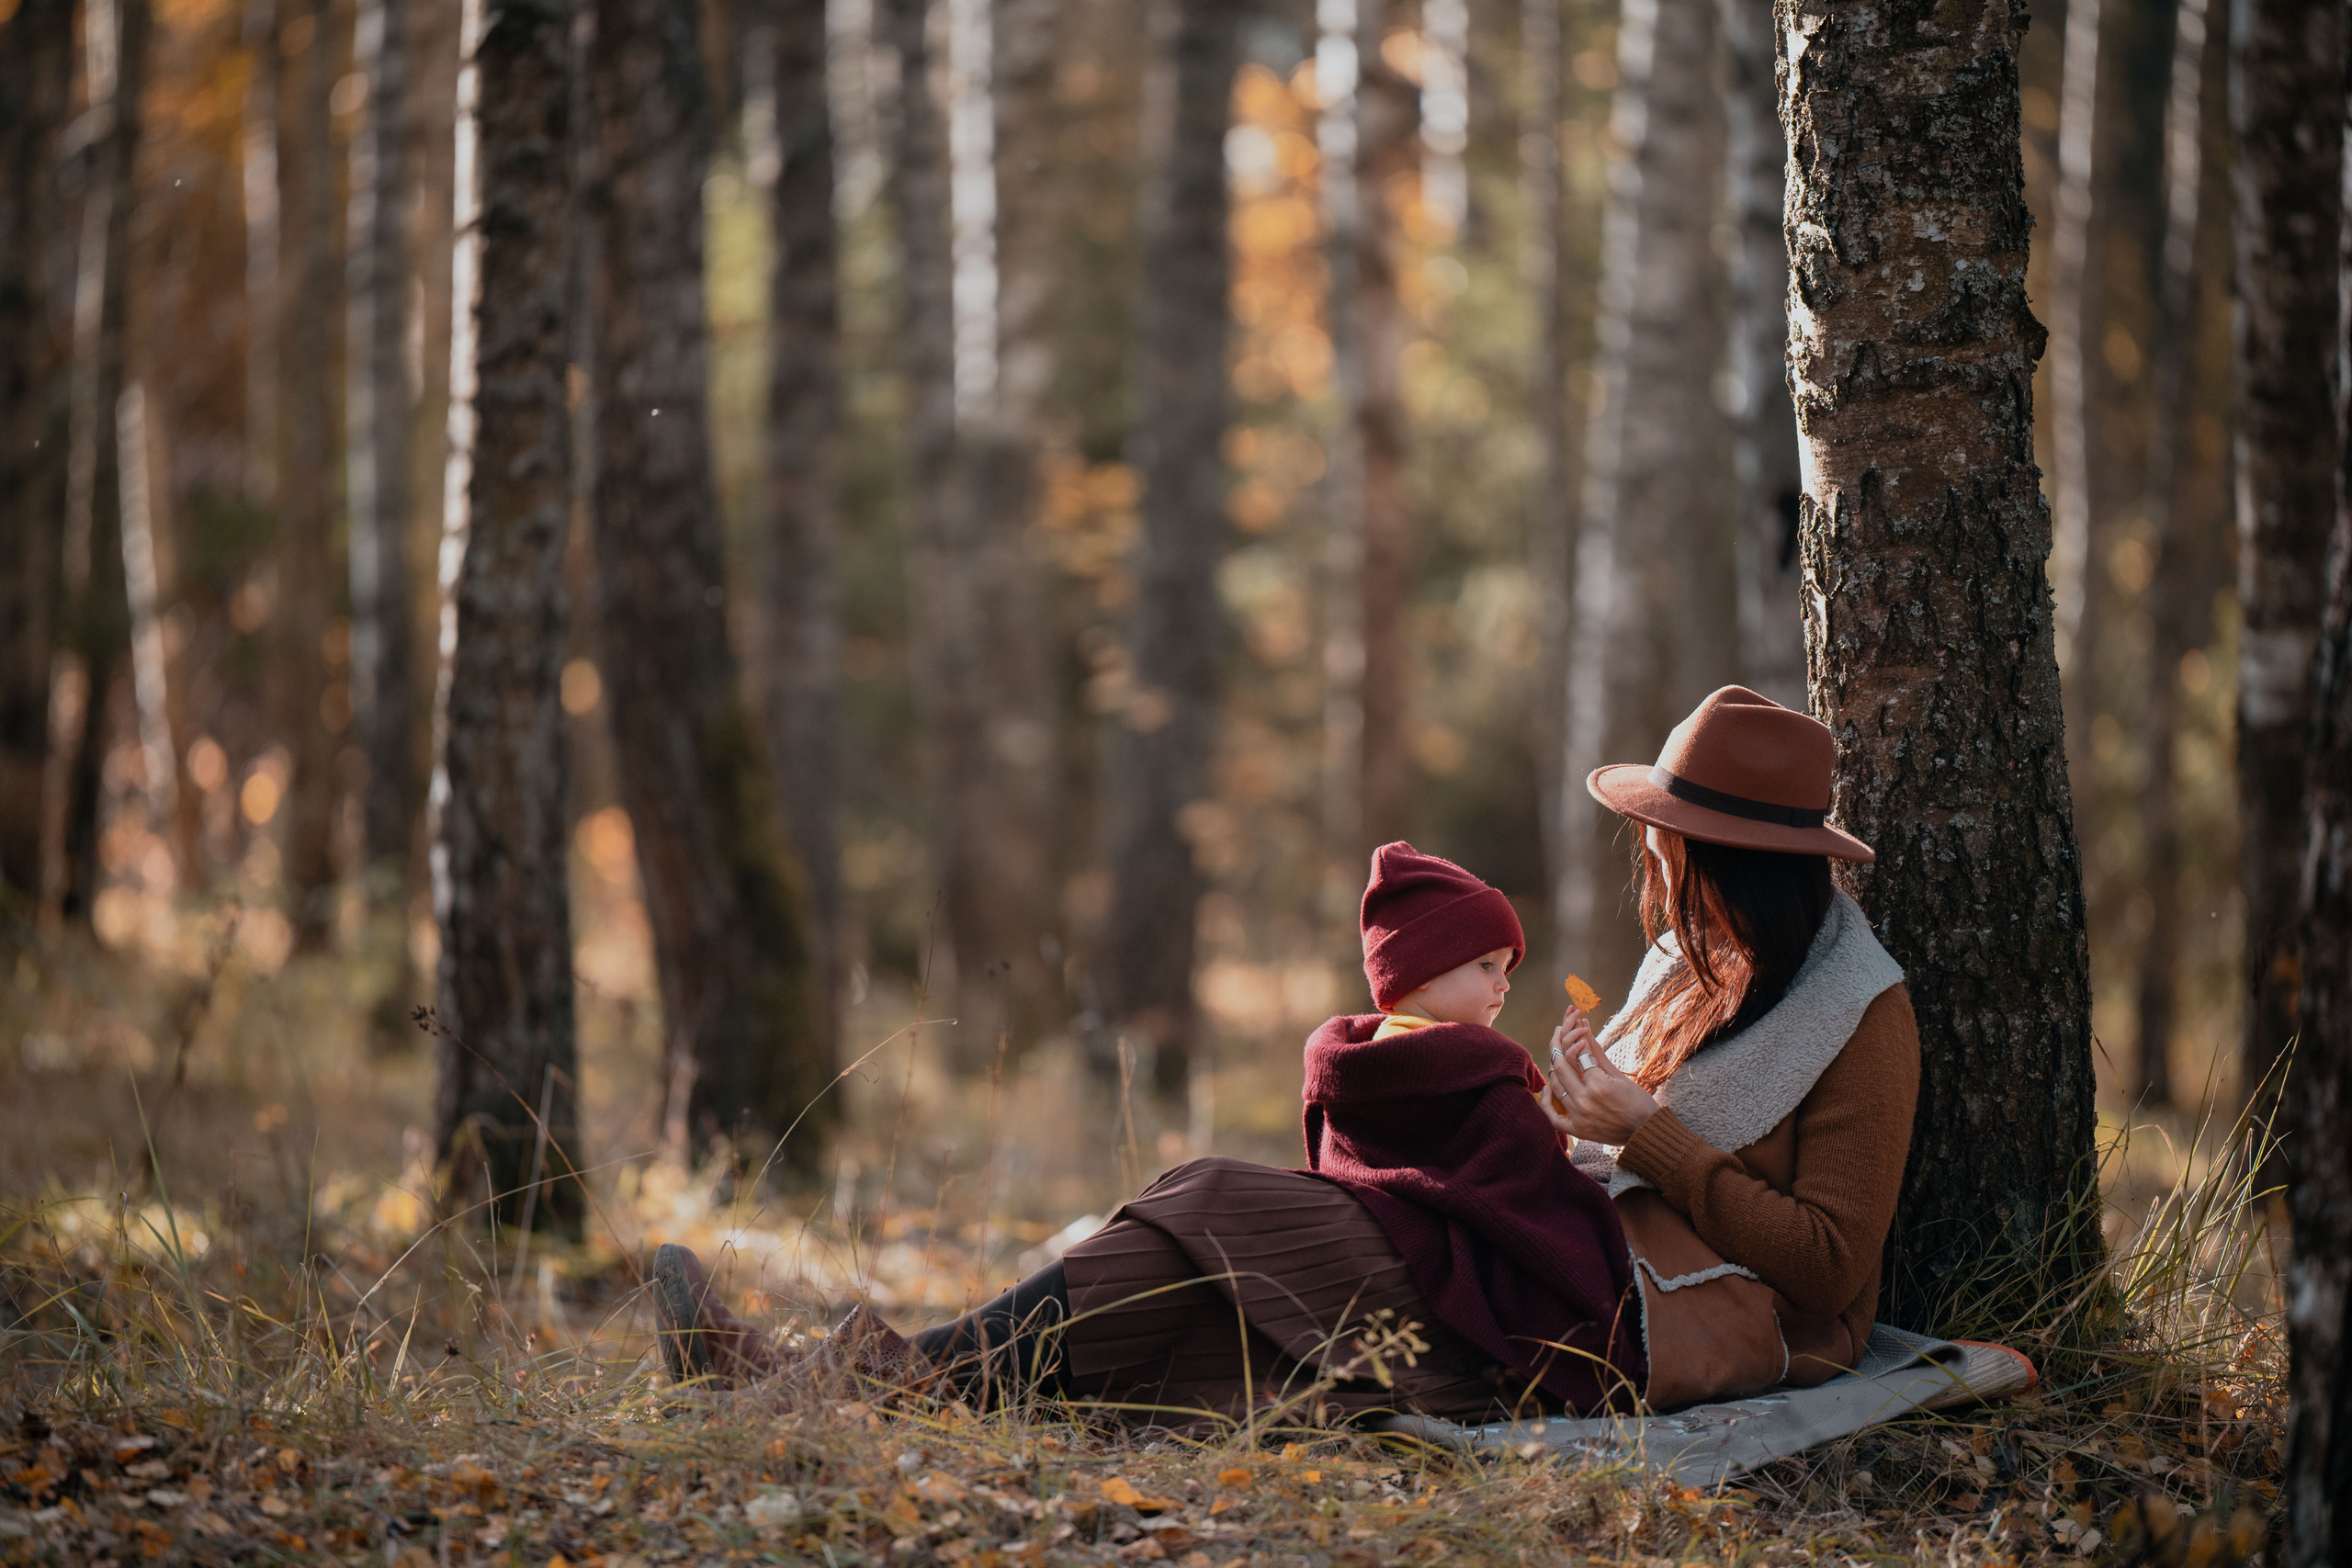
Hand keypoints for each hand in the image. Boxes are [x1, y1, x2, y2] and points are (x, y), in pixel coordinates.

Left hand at [1536, 1004, 1658, 1144]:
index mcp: (1598, 1085)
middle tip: (1559, 1032)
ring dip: (1554, 1068)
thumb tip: (1583, 1024)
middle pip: (1561, 1067)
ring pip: (1556, 1086)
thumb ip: (1596, 1051)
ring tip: (1558, 1055)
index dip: (1575, 1037)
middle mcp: (1584, 1101)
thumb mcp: (1618, 1074)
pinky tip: (1548, 1089)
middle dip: (1558, 1045)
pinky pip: (1552, 1118)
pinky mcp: (1577, 1131)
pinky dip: (1547, 1102)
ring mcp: (1579, 1117)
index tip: (1573, 1026)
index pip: (1577, 1054)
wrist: (1646, 1132)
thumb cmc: (1639, 1101)